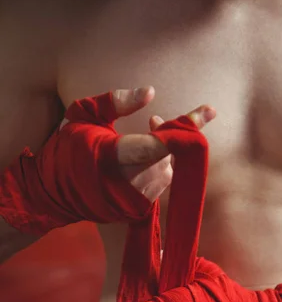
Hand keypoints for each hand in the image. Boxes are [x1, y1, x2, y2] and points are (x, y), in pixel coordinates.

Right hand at [61, 87, 215, 201]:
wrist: (53, 193)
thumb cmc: (67, 148)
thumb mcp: (84, 113)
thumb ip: (116, 101)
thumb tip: (150, 92)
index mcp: (114, 156)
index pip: (159, 143)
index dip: (185, 126)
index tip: (208, 110)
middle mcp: (129, 181)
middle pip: (169, 155)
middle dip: (170, 134)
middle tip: (156, 119)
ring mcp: (135, 199)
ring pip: (168, 170)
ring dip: (165, 152)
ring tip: (148, 135)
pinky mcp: (138, 209)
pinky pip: (161, 184)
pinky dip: (160, 167)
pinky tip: (146, 158)